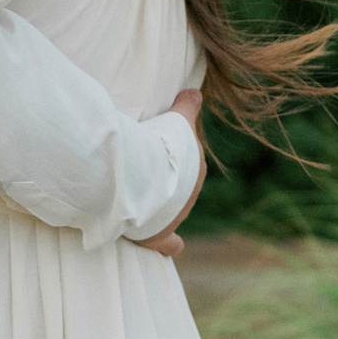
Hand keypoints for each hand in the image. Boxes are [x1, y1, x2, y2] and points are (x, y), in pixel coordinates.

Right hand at [126, 85, 205, 260]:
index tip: (166, 160)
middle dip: (168, 186)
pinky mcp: (157, 237)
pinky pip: (168, 244)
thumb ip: (188, 107)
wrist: (144, 175)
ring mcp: (175, 218)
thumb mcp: (178, 120)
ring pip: (171, 214)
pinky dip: (170, 245)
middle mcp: (189, 197)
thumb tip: (196, 92)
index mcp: (195, 171)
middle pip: (178, 191)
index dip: (177, 164)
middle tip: (145, 177)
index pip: (190, 168)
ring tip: (141, 203)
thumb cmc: (159, 146)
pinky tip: (174, 246)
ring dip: (159, 210)